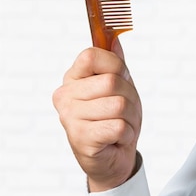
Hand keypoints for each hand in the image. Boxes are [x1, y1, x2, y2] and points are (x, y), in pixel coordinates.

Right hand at [53, 39, 141, 191]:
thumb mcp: (120, 86)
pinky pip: (118, 125)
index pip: (92, 55)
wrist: (114, 156)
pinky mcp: (80, 138)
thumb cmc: (115, 118)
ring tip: (118, 125)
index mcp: (73, 79)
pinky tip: (115, 139)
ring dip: (129, 118)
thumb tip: (114, 39)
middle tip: (122, 111)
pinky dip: (126, 133)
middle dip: (129, 97)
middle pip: (111, 81)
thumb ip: (115, 63)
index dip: (115, 66)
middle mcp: (65, 96)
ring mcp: (70, 118)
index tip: (119, 79)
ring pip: (118, 104)